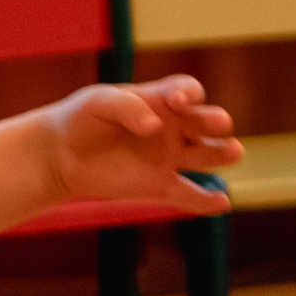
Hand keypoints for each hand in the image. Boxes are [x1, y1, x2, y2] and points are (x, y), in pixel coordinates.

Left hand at [45, 76, 241, 211]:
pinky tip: (222, 204)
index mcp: (160, 100)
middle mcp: (172, 128)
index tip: (178, 101)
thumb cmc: (81, 120)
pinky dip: (206, 201)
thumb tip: (155, 127)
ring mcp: (169, 158)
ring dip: (222, 153)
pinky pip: (189, 195)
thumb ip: (126, 107)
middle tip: (220, 123)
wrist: (61, 155)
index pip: (187, 91)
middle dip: (214, 121)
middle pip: (204, 122)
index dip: (189, 94)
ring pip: (205, 155)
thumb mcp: (98, 103)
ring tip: (234, 152)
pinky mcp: (159, 186)